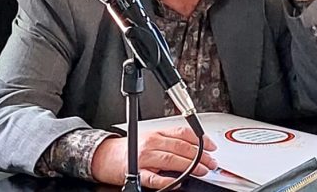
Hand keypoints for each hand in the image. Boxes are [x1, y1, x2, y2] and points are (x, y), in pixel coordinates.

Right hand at [90, 127, 217, 188]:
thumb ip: (169, 140)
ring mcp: (144, 158)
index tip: (211, 146)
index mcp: (156, 133)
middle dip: (200, 155)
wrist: (104, 156)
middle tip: (212, 162)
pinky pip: (154, 178)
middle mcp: (152, 143)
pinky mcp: (137, 173)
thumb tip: (192, 147)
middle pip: (181, 147)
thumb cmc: (128, 148)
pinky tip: (177, 182)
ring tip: (202, 171)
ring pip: (172, 160)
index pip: (183, 133)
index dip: (200, 139)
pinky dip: (167, 181)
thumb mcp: (149, 137)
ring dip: (190, 166)